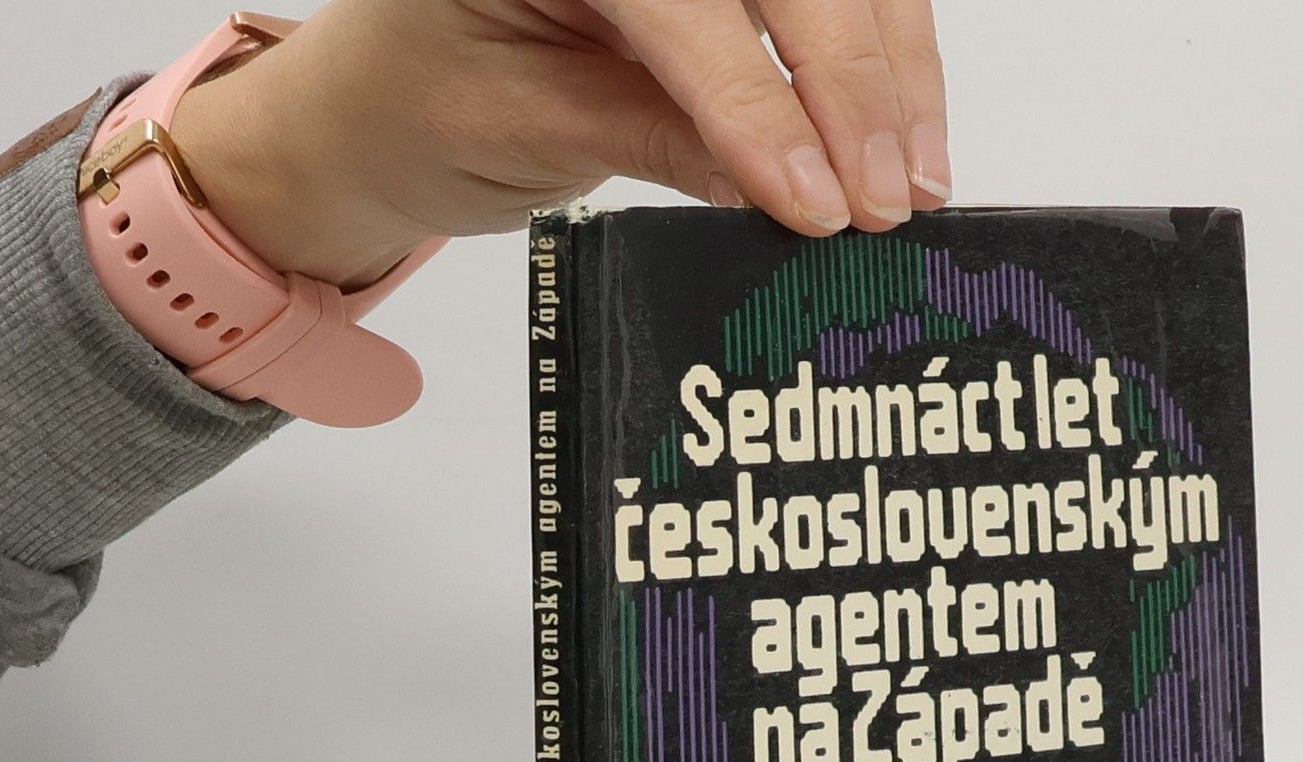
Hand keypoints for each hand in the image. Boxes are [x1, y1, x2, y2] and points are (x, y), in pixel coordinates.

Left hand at [167, 0, 950, 288]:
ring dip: (890, 74)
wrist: (387, 97)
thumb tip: (782, 186)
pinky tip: (908, 139)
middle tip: (888, 198)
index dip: (754, 101)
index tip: (814, 200)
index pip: (675, 1)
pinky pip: (830, 0)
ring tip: (915, 183)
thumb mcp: (515, 130)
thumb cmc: (418, 105)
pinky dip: (883, 64)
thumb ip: (645, 137)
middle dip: (849, 85)